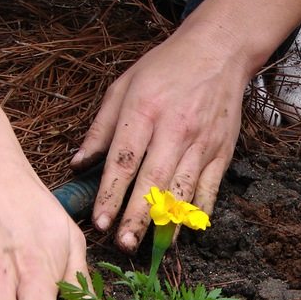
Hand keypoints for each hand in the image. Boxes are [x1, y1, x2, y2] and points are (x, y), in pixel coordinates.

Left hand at [71, 27, 249, 252]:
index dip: (110, 194)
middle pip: (154, 182)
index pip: (124, 160)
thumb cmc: (166, 68)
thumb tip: (78, 164)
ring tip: (152, 247)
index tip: (99, 221)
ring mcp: (202, 143)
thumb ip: (101, 128)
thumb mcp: (124, 86)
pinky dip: (197, 213)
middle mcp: (176, 130)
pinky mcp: (222, 152)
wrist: (219, 51)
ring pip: (184, 191)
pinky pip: (209, 189)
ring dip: (167, 222)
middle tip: (123, 244)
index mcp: (145, 111)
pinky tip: (183, 231)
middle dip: (138, 217)